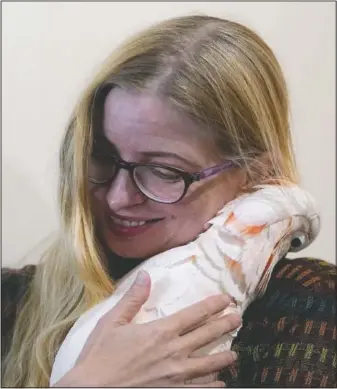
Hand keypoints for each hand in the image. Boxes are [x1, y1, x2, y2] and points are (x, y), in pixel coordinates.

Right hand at [53, 271, 240, 386]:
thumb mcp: (112, 322)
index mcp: (161, 331)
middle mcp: (174, 352)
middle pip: (207, 335)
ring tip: (235, 353)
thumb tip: (145, 275)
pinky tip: (220, 384)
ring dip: (224, 357)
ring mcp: (176, 376)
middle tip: (239, 318)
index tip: (227, 299)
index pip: (194, 314)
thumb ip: (132, 299)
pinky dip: (212, 386)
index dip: (213, 305)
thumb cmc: (99, 357)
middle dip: (225, 325)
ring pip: (209, 364)